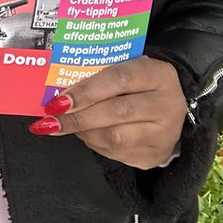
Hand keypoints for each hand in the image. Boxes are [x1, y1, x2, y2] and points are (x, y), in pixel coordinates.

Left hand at [28, 56, 185, 168]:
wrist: (172, 107)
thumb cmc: (139, 83)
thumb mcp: (126, 67)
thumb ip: (98, 74)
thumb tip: (58, 91)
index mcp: (158, 75)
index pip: (118, 79)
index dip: (86, 90)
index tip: (59, 100)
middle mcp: (167, 104)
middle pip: (117, 111)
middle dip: (78, 117)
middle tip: (51, 119)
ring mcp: (164, 134)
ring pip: (116, 137)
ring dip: (83, 132)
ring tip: (65, 125)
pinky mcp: (155, 155)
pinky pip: (117, 153)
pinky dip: (94, 143)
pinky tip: (85, 134)